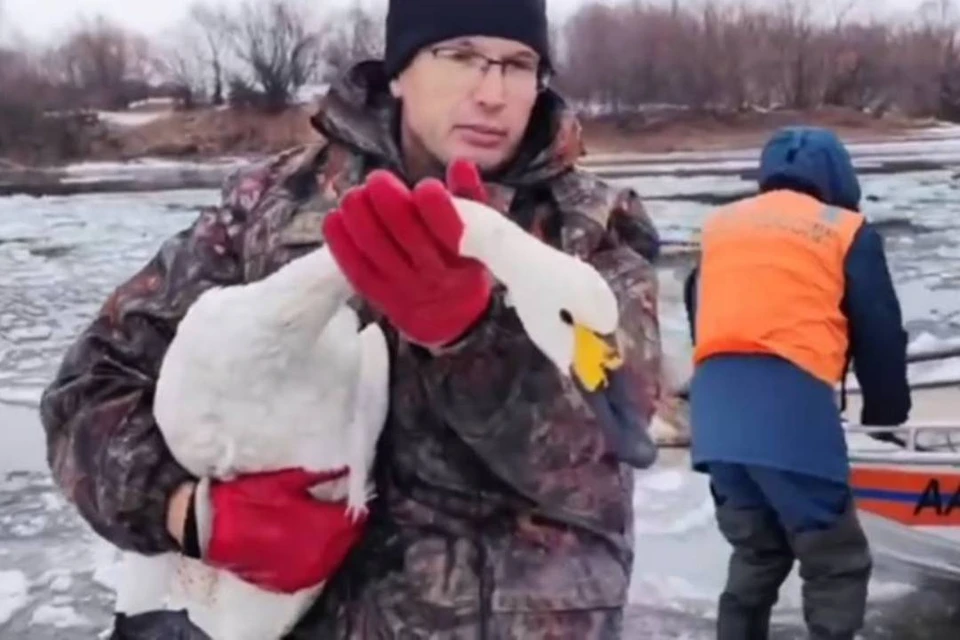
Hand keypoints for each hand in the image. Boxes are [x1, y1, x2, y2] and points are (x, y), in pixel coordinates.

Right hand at [182, 468, 366, 593]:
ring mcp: (299, 572)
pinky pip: (312, 570)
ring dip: (333, 543)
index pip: (350, 519)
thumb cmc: (246, 498)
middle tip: (339, 509)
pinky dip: (315, 557)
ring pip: (331, 557)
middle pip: (345, 540)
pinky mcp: (285, 582)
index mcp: (315, 526)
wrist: (205, 528)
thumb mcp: (284, 481)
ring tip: (325, 526)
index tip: (352, 495)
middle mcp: (313, 553)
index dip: (354, 506)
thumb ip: (319, 476)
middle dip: (345, 525)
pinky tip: (309, 544)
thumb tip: (347, 467)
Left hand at [322, 160, 491, 346]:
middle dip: (389, 202)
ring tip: (354, 194)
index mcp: (462, 259)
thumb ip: (469, 196)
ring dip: (360, 217)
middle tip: (378, 179)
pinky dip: (341, 243)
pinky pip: (356, 270)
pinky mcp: (379, 298)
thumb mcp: (479, 231)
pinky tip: (334, 218)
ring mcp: (404, 289)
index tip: (426, 186)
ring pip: (377, 251)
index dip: (436, 207)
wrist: (451, 316)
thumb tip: (461, 164)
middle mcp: (433, 277)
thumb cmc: (462, 260)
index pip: (450, 231)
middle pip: (407, 237)